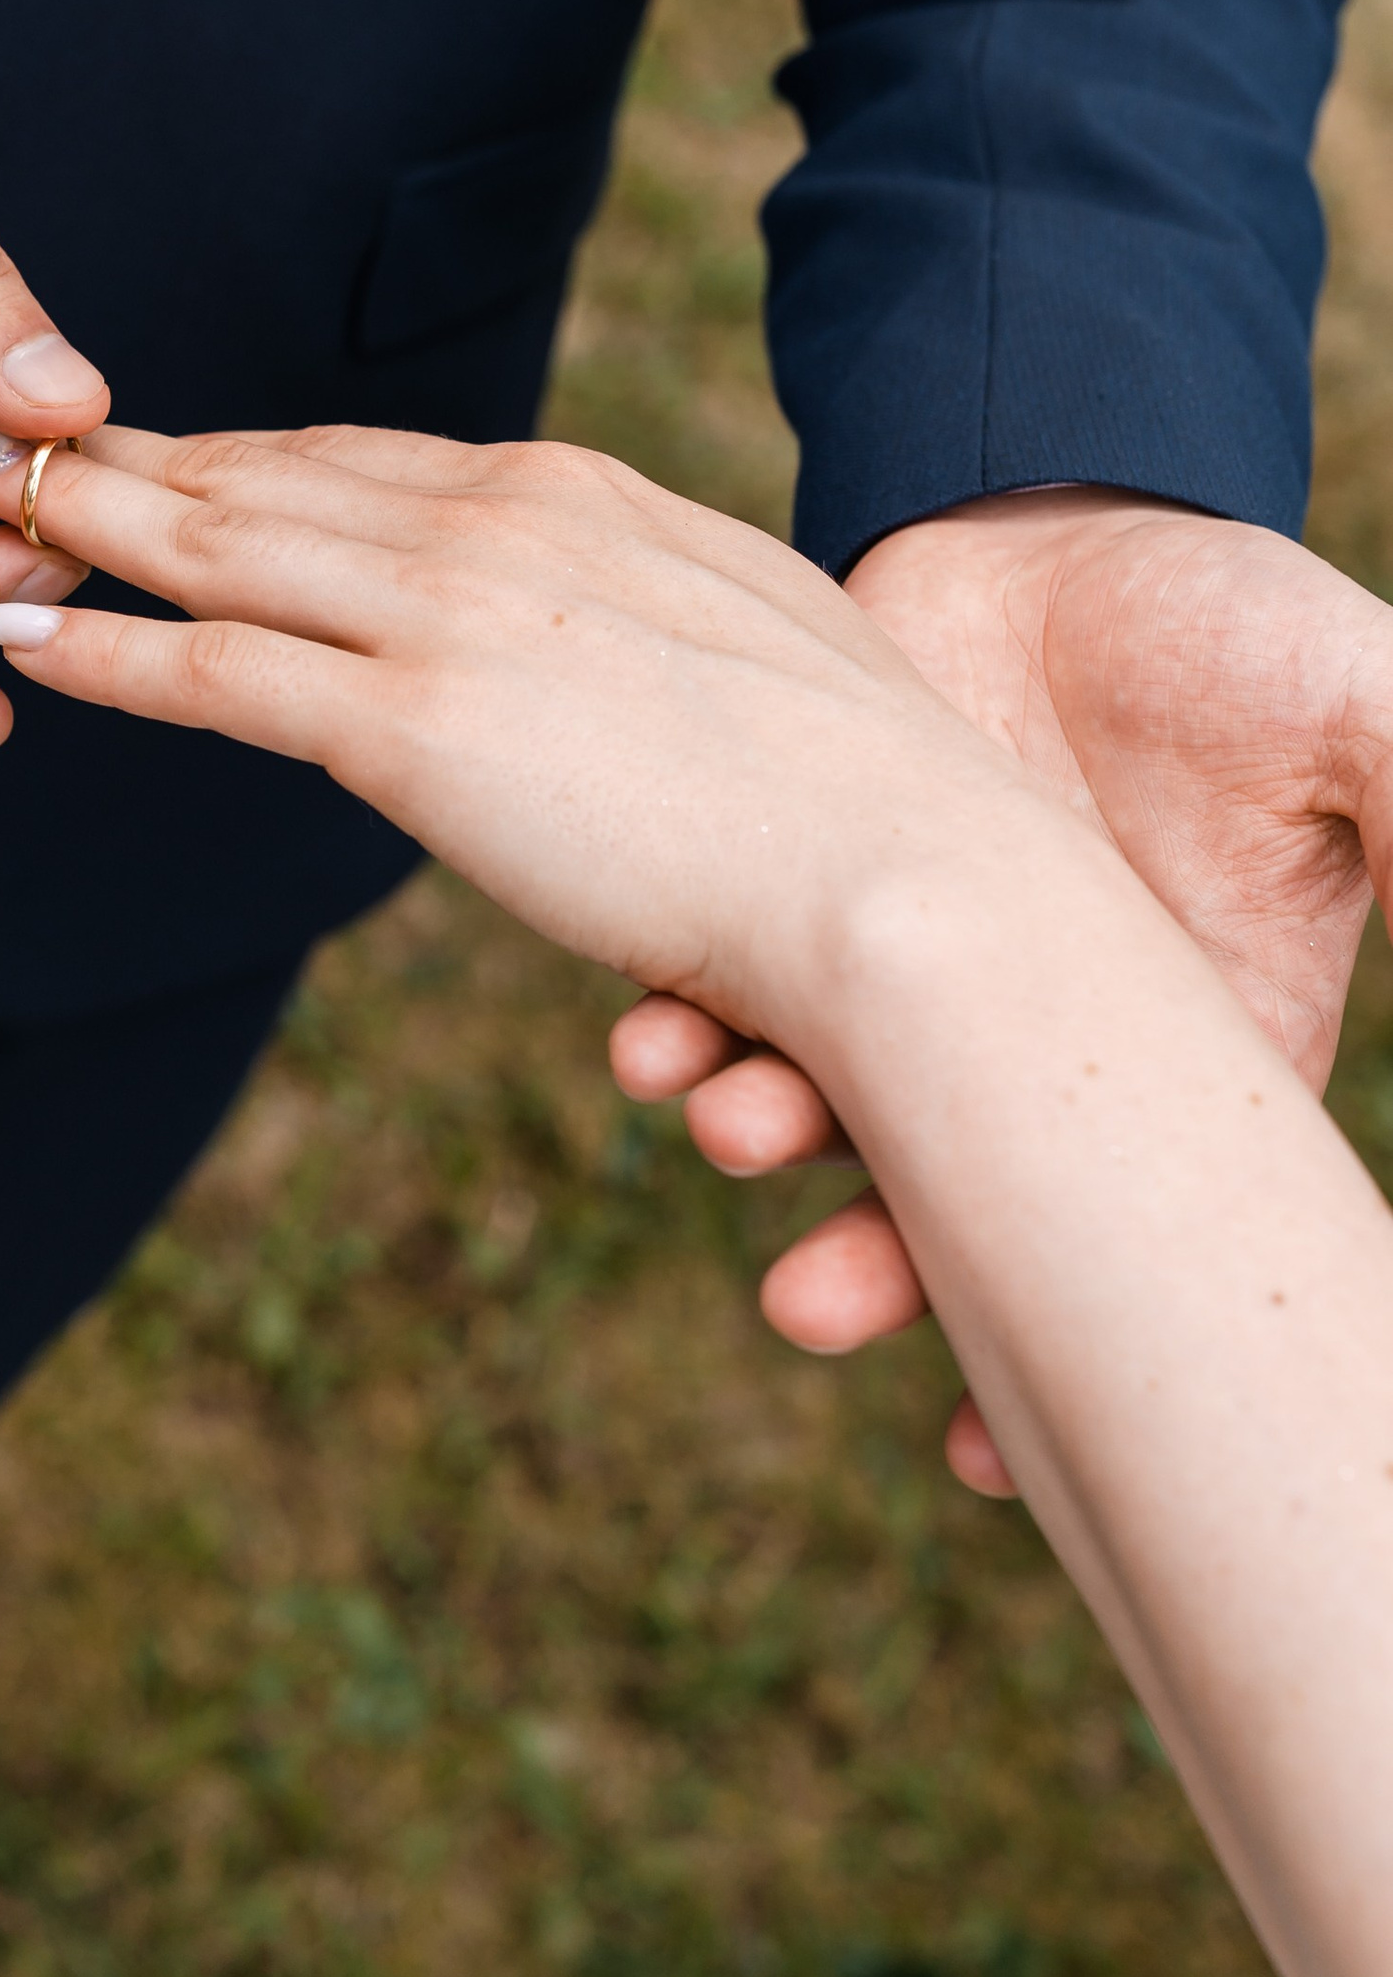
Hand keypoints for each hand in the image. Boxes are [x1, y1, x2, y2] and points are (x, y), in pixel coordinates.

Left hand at [0, 420, 1048, 1036]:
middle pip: (263, 476)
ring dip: (75, 524)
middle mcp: (500, 524)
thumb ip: (654, 630)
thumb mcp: (748, 660)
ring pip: (217, 548)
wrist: (913, 878)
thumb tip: (608, 672)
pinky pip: (217, 674)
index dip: (238, 450)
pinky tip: (21, 643)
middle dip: (116, 453)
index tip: (150, 441)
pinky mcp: (416, 727)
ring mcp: (451, 615)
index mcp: (581, 499)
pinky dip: (105, 653)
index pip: (362, 460)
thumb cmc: (860, 805)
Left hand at [615, 489, 1392, 1485]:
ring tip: (723, 1122)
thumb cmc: (1228, 622)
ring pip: (833, 1101)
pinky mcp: (800, 887)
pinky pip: (737, 982)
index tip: (977, 1464)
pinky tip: (653, 1038)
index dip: (1073, 1348)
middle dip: (880, 1266)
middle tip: (802, 1304)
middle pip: (957, 1199)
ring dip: (773, 1129)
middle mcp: (1041, 1033)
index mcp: (1188, 1037)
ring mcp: (912, 970)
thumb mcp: (1360, 709)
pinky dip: (692, 1017)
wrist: (1051, 512)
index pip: (1138, 1231)